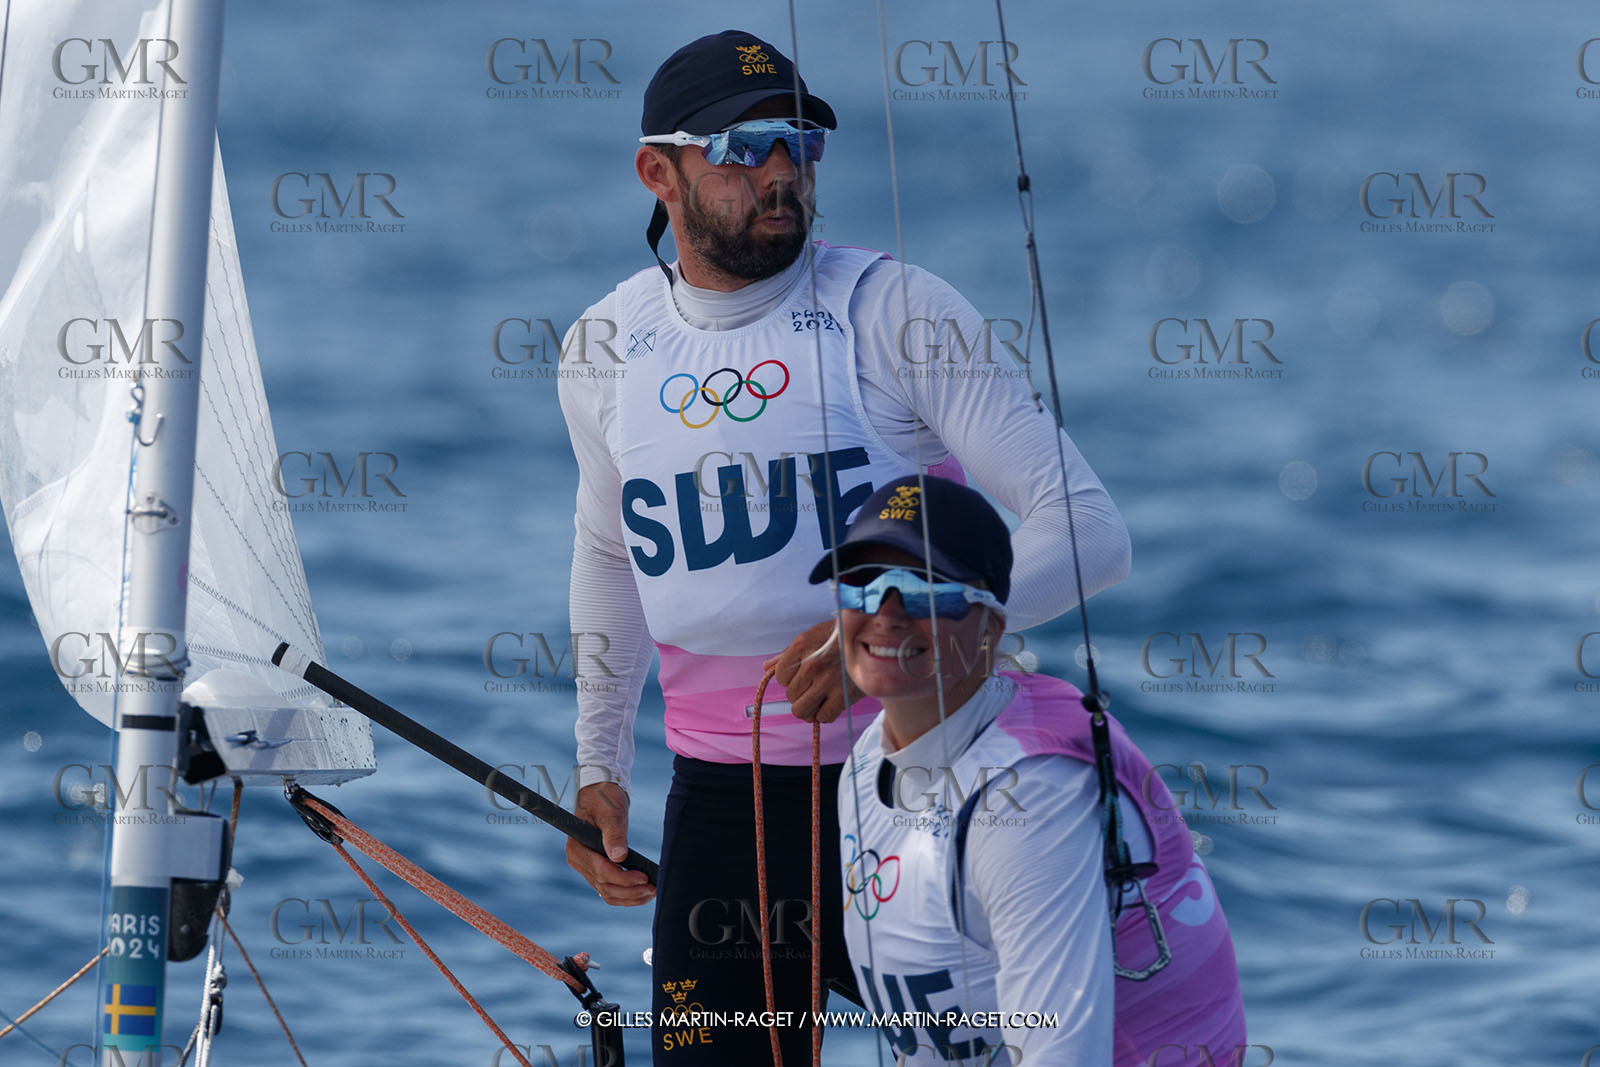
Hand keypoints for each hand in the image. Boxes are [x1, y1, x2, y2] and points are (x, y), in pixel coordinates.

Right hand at [565, 782, 654, 905]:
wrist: (601, 795)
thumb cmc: (604, 799)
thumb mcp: (611, 812)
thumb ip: (614, 834)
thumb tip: (618, 857)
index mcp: (577, 848)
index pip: (600, 871)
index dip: (623, 878)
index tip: (643, 877)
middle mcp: (578, 861)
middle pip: (604, 886)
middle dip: (630, 891)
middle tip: (653, 888)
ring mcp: (586, 867)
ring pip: (607, 893)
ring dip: (629, 897)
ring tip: (651, 892)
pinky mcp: (597, 870)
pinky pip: (610, 889)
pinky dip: (626, 894)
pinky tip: (643, 892)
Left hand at [763, 618, 847, 723]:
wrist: (874, 639)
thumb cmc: (840, 637)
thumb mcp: (812, 637)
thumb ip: (788, 654)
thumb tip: (766, 667)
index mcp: (802, 646)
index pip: (780, 676)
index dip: (789, 678)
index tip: (800, 675)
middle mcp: (812, 664)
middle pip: (791, 695)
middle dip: (799, 693)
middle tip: (812, 686)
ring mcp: (827, 682)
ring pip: (802, 710)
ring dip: (808, 708)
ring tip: (817, 700)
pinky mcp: (843, 697)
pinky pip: (823, 717)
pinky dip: (824, 715)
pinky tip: (830, 704)